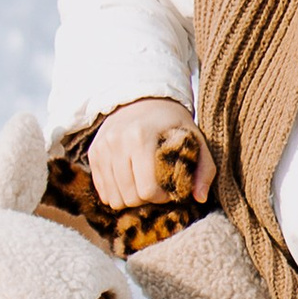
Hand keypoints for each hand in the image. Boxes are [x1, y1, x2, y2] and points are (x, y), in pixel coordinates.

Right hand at [89, 99, 212, 214]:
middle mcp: (117, 141)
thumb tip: (200, 198)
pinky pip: (102, 191)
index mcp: (141, 137)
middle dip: (146, 199)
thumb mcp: (195, 139)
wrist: (143, 99)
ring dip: (131, 198)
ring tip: (143, 184)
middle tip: (157, 187)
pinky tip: (129, 181)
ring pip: (114, 198)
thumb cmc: (172, 123)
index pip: (147, 190)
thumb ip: (204, 169)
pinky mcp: (93, 153)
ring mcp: (102, 147)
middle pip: (130, 197)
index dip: (162, 197)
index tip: (169, 188)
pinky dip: (117, 193)